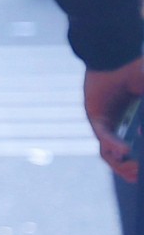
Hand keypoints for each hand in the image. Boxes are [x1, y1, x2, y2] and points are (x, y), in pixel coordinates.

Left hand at [84, 60, 142, 182]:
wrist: (115, 57)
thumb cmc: (136, 72)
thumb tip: (142, 134)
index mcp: (130, 122)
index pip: (134, 146)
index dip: (139, 158)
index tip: (143, 170)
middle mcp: (115, 126)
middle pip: (120, 155)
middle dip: (128, 168)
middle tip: (138, 177)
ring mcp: (104, 123)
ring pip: (109, 151)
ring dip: (120, 164)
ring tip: (133, 171)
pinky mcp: (95, 117)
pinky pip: (103, 136)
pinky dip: (114, 145)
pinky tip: (124, 151)